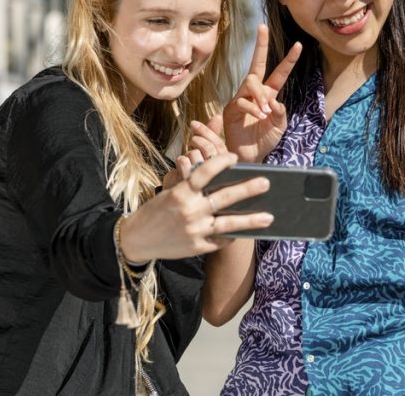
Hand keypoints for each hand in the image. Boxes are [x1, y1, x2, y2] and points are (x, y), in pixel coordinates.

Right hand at [121, 153, 274, 261]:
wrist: (136, 239)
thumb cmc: (157, 211)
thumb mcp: (170, 191)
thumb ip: (192, 184)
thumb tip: (219, 174)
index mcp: (180, 192)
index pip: (204, 172)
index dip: (220, 162)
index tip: (235, 157)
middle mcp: (189, 210)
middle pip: (223, 197)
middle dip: (247, 189)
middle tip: (266, 183)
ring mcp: (194, 230)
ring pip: (228, 224)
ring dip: (251, 220)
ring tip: (269, 217)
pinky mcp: (196, 247)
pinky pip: (220, 240)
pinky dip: (232, 235)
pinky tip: (244, 231)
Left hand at [167, 117, 230, 190]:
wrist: (180, 205)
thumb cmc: (195, 178)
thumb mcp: (204, 157)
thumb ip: (211, 136)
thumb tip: (217, 116)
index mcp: (226, 171)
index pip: (220, 147)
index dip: (207, 132)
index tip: (194, 124)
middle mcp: (219, 178)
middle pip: (210, 151)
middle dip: (199, 142)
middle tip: (192, 140)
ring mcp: (204, 185)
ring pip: (196, 156)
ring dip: (189, 154)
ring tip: (187, 160)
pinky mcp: (190, 189)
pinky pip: (185, 163)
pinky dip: (181, 160)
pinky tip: (180, 164)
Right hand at [222, 24, 301, 162]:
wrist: (251, 156)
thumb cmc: (264, 139)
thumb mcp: (280, 125)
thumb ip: (281, 113)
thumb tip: (274, 101)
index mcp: (269, 94)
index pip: (280, 73)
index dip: (289, 60)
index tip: (299, 45)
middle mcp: (254, 93)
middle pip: (256, 64)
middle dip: (260, 45)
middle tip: (262, 27)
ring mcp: (241, 99)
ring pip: (250, 82)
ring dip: (260, 95)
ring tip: (266, 112)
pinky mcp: (231, 110)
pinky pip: (241, 101)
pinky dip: (253, 108)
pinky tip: (260, 117)